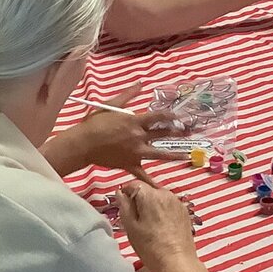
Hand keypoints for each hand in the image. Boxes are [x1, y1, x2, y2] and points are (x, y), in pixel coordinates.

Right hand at [46, 85, 179, 182]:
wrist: (83, 144)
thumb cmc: (94, 123)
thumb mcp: (110, 104)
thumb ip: (127, 95)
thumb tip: (140, 83)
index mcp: (134, 121)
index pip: (158, 116)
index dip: (171, 115)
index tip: (180, 115)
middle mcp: (138, 137)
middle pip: (162, 134)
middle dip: (177, 132)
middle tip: (189, 132)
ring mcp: (135, 152)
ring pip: (159, 154)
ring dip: (174, 155)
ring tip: (187, 156)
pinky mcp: (129, 164)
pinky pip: (142, 174)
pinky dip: (150, 181)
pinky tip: (160, 188)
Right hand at [116, 180, 201, 271]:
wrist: (178, 262)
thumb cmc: (151, 247)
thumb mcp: (131, 227)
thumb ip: (124, 206)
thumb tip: (120, 192)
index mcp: (150, 195)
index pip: (134, 184)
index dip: (126, 193)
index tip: (124, 206)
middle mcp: (165, 193)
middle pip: (147, 189)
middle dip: (139, 199)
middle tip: (136, 219)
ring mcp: (177, 202)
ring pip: (158, 196)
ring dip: (151, 204)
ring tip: (149, 224)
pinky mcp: (184, 211)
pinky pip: (168, 204)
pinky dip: (162, 210)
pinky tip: (161, 226)